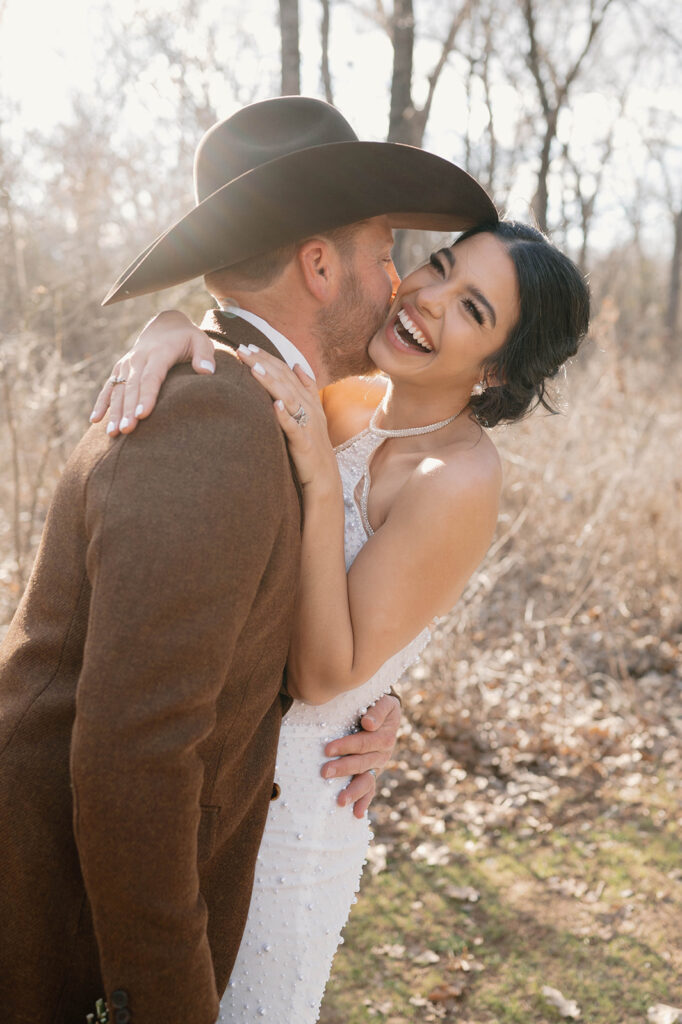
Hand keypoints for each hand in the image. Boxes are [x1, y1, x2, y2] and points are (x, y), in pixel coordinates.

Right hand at [90, 310, 215, 435]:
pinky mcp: (120, 369)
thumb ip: (205, 355)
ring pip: (118, 389)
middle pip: (132, 387)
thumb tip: (206, 372)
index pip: (151, 377)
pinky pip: (108, 387)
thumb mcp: (201, 341)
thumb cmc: (187, 339)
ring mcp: (127, 364)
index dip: (146, 396)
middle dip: (128, 409)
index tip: (143, 415)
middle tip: (126, 430)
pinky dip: (101, 403)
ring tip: (112, 433)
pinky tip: (95, 420)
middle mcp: (139, 358)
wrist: (165, 326)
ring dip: (114, 411)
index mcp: (159, 352)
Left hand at [236, 346, 337, 491]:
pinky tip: (274, 405)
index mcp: (309, 400)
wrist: (325, 478)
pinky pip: (294, 427)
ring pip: (288, 398)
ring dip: (271, 382)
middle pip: (285, 379)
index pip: (286, 372)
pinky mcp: (304, 443)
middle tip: (243, 349)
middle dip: (263, 363)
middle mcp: (309, 408)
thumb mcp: (312, 414)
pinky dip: (284, 415)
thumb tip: (297, 365)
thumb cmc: (313, 447)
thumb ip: (306, 389)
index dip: (268, 357)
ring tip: (254, 369)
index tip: (248, 346)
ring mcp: (307, 425)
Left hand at [320, 693, 400, 817]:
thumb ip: (378, 710)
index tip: (327, 749)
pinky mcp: (373, 773)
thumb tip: (368, 724)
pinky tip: (356, 814)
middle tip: (324, 773)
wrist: (387, 712)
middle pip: (362, 763)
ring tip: (340, 801)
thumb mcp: (386, 702)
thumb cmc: (380, 705)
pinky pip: (370, 789)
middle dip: (343, 769)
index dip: (346, 746)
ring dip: (353, 791)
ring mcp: (378, 766)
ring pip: (367, 780)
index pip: (363, 742)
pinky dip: (364, 802)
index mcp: (385, 736)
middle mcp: (383, 754)